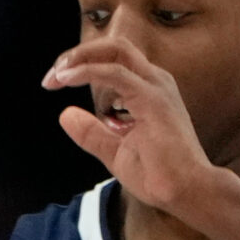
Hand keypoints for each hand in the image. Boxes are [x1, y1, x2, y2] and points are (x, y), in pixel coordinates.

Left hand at [42, 36, 224, 216]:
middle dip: (79, 53)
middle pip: (115, 47)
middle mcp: (155, 81)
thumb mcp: (114, 150)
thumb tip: (65, 114)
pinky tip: (66, 79)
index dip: (83, 64)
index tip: (55, 82)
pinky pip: (114, 72)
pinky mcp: (152, 98)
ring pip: (115, 50)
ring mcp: (156, 87)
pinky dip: (88, 71)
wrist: (187, 192)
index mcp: (149, 90)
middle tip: (52, 74)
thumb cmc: (159, 175)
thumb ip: (91, 132)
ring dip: (80, 58)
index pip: (114, 61)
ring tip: (55, 75)